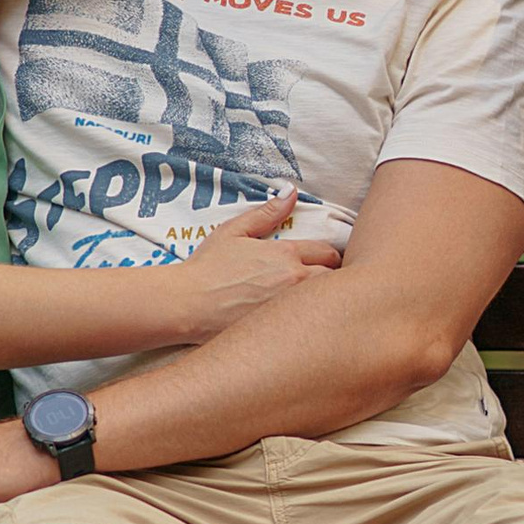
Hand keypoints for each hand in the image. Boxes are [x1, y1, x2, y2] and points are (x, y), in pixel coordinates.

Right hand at [171, 193, 342, 338]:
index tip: (325, 260)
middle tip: (324, 280)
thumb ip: (266, 213)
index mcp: (286, 254)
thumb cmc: (207, 267)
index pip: (328, 251)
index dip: (330, 255)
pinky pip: (308, 324)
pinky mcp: (281, 330)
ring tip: (317, 301)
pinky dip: (310, 320)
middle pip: (335, 278)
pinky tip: (301, 322)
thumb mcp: (234, 232)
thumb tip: (291, 193)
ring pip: (326, 303)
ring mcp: (289, 308)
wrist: (188, 305)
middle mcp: (294, 281)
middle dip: (334, 277)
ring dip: (326, 299)